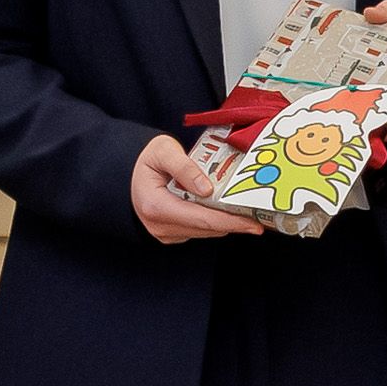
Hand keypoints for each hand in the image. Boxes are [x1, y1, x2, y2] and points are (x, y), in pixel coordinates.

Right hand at [129, 130, 271, 245]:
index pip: (202, 219)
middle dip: (235, 223)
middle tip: (260, 217)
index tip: (254, 223)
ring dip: (225, 222)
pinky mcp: (170, 234)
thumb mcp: (163, 151)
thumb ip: (184, 167)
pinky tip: (223, 209)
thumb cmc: (145, 159)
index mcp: (156, 206)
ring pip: (205, 232)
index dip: (231, 222)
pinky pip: (198, 230)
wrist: (126, 172)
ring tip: (245, 211)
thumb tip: (207, 188)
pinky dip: (213, 221)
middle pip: (207, 229)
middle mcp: (160, 226)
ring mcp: (164, 233)